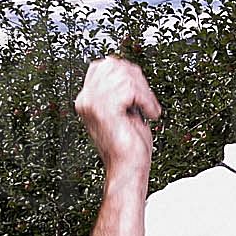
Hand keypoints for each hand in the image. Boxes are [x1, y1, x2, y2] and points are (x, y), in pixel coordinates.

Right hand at [74, 54, 161, 176]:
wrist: (128, 169)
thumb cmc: (129, 146)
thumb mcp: (125, 110)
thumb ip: (122, 91)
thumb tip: (130, 70)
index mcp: (87, 99)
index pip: (103, 65)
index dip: (126, 72)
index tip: (140, 89)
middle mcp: (86, 100)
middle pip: (114, 66)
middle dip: (138, 80)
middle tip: (148, 101)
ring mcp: (93, 104)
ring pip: (124, 75)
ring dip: (144, 92)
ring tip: (149, 109)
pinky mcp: (104, 110)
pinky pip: (130, 88)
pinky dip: (146, 100)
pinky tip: (150, 114)